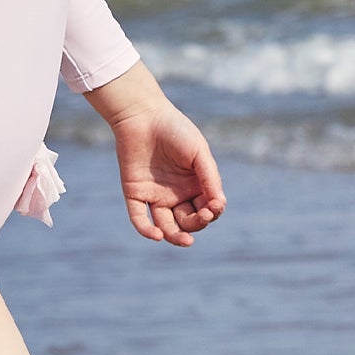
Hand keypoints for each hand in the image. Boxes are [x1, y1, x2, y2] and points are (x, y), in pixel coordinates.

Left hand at [85, 63, 226, 246]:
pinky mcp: (135, 193)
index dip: (212, 213)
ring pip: (166, 226)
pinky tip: (156, 234)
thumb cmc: (174, 129)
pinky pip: (139, 217)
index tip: (214, 206)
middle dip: (198, 224)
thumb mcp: (198, 152)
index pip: (207, 210)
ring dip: (175, 237)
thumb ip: (210, 177)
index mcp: (195, 185)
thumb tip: (219, 204)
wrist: (142, 115)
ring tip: (184, 240)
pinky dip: (147, 230)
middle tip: (203, 216)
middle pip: (189, 221)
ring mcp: (156, 195)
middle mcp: (177, 194)